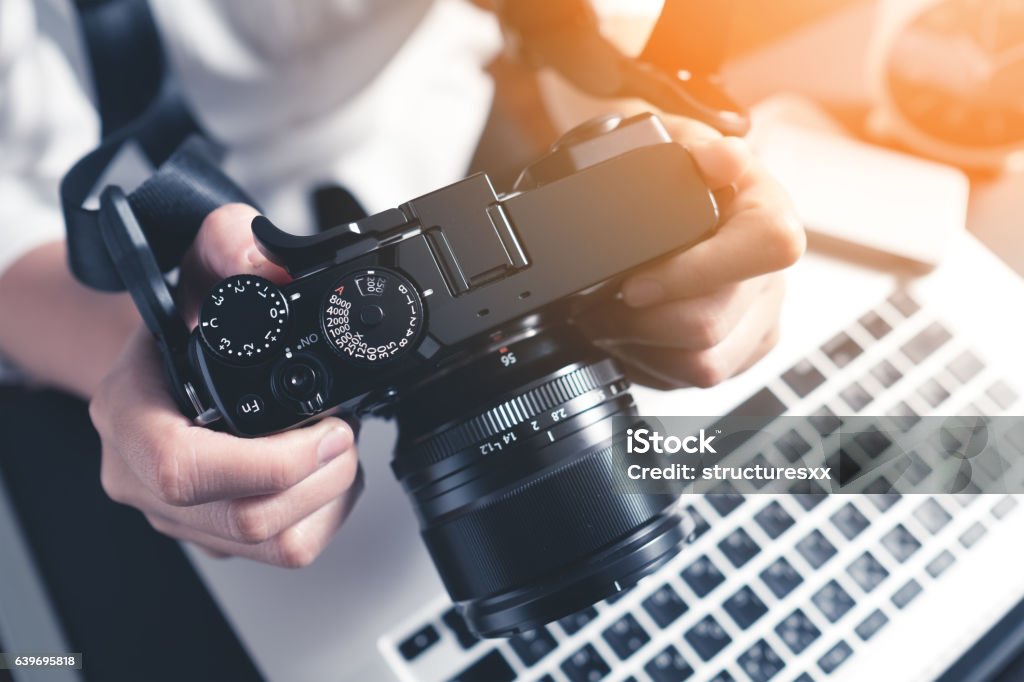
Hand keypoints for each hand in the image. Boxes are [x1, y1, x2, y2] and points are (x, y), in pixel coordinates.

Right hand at [90, 205, 361, 566]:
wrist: (170, 355)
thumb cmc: (184, 317)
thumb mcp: (201, 260)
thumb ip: (229, 244)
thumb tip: (267, 266)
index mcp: (128, 414)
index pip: (182, 469)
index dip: (267, 463)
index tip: (325, 429)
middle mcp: (142, 475)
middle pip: (243, 519)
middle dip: (320, 477)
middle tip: (344, 429)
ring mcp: (178, 513)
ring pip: (271, 546)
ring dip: (328, 496)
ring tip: (337, 445)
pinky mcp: (213, 534)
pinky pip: (283, 550)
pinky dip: (325, 513)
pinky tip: (324, 471)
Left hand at [577, 119, 804, 388]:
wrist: (663, 205)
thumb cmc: (668, 177)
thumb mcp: (670, 144)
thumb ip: (691, 148)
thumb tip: (722, 159)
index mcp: (767, 212)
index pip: (766, 246)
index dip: (694, 272)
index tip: (634, 283)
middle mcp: (772, 273)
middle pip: (711, 324)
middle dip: (639, 322)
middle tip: (597, 307)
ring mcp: (759, 319)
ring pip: (702, 365)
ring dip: (641, 348)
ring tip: (609, 321)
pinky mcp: (740, 355)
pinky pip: (694, 381)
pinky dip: (653, 365)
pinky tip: (635, 337)